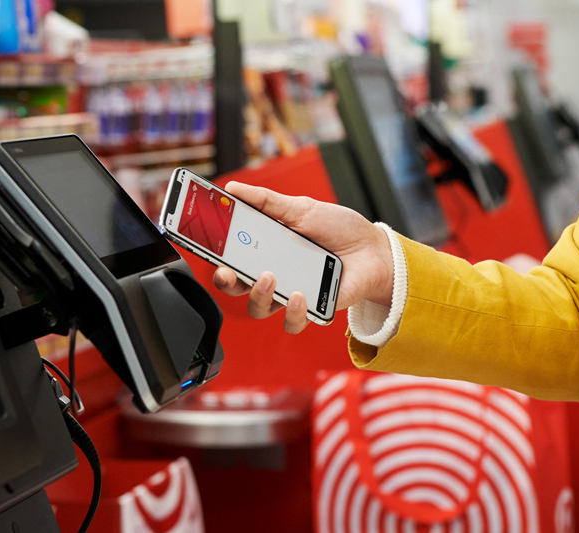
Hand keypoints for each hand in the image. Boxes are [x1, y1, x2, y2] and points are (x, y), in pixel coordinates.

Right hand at [212, 181, 394, 333]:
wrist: (375, 250)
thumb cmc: (340, 230)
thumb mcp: (302, 208)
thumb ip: (267, 202)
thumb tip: (233, 189)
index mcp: (267, 249)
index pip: (232, 255)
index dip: (213, 253)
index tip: (203, 244)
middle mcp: (275, 273)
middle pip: (238, 286)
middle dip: (226, 280)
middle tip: (228, 271)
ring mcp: (292, 293)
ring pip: (259, 307)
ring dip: (258, 294)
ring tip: (270, 276)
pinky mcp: (312, 309)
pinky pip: (293, 320)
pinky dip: (292, 311)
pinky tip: (300, 295)